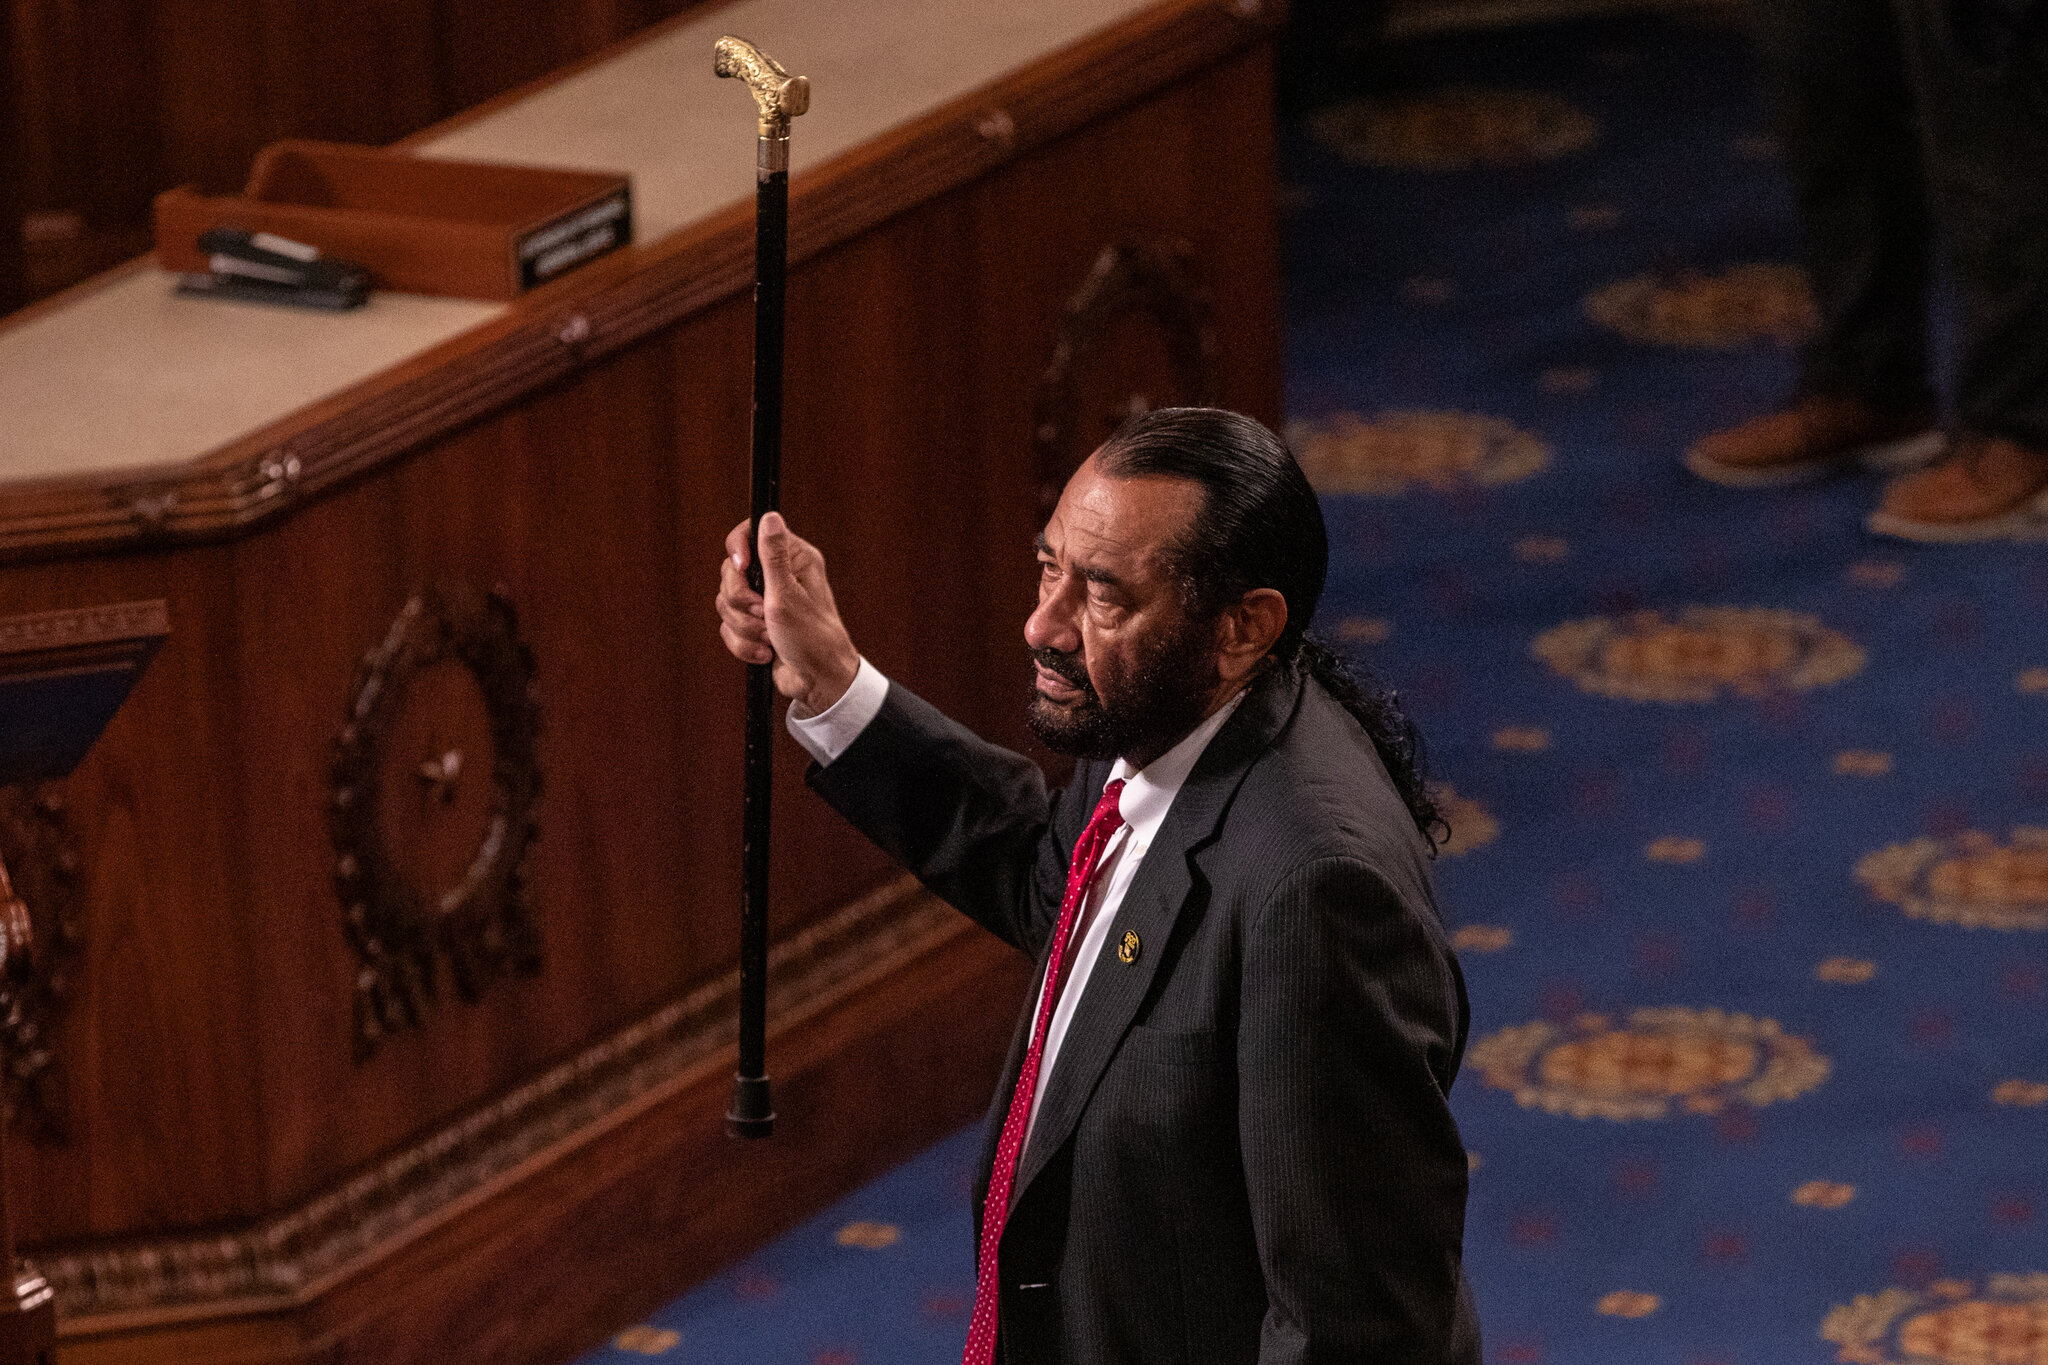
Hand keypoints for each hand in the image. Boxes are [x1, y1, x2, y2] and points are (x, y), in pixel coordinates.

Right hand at [716, 512, 860, 713]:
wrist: (815, 681)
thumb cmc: (811, 638)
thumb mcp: (787, 594)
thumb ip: (773, 556)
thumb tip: (770, 516)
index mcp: (793, 560)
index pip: (751, 532)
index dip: (738, 548)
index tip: (740, 567)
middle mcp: (778, 576)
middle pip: (731, 572)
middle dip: (741, 600)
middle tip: (763, 613)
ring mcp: (765, 601)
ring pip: (726, 602)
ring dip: (744, 626)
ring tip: (767, 637)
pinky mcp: (755, 624)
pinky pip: (728, 626)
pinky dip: (743, 643)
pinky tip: (765, 652)